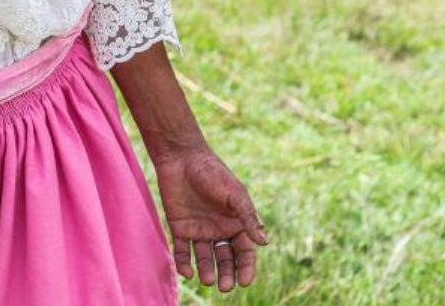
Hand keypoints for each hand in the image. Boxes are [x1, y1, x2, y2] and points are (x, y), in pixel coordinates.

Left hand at [153, 145, 269, 292]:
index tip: (245, 282)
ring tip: (208, 280)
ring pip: (205, 258)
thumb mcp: (235, 193)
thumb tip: (264, 242)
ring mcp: (199, 230)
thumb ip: (248, 217)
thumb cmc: (212, 172)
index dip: (246, 267)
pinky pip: (183, 251)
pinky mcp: (180, 228)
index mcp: (236, 222)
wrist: (182, 157)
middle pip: (226, 259)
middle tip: (225, 287)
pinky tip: (187, 272)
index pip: (244, 251)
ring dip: (207, 271)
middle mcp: (219, 230)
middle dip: (227, 274)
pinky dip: (184, 263)